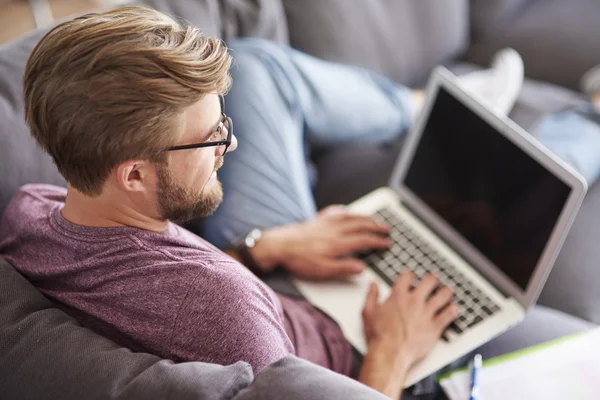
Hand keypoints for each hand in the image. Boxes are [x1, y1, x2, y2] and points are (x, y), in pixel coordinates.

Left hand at [252, 205, 390, 279]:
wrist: (278, 246)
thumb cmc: (299, 260)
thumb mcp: (322, 271)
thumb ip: (343, 268)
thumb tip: (362, 268)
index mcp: (338, 243)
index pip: (363, 241)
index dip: (377, 242)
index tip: (387, 243)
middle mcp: (334, 230)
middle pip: (360, 225)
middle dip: (375, 226)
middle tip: (386, 228)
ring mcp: (325, 223)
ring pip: (350, 216)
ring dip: (364, 217)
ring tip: (373, 219)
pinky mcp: (315, 221)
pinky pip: (334, 212)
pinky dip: (343, 210)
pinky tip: (346, 210)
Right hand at [358, 272, 457, 397]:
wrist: (389, 354)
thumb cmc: (378, 336)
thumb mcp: (368, 312)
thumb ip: (371, 296)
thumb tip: (373, 285)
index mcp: (398, 296)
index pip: (407, 276)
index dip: (410, 274)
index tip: (411, 276)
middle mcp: (414, 302)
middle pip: (429, 281)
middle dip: (432, 278)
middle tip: (433, 279)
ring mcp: (426, 313)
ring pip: (443, 295)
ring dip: (446, 291)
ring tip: (447, 290)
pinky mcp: (434, 327)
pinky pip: (449, 315)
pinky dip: (452, 310)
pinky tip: (453, 308)